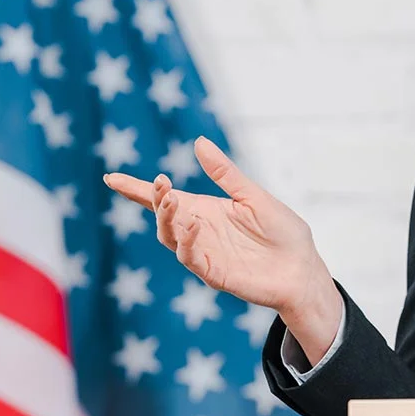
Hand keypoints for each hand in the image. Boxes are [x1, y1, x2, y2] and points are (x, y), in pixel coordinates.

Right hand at [103, 136, 341, 355]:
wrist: (304, 269)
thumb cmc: (283, 234)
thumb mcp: (253, 196)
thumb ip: (225, 173)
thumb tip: (199, 142)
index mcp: (206, 210)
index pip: (164, 198)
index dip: (137, 190)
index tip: (110, 177)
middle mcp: (199, 231)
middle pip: (162, 216)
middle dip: (153, 199)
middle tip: (159, 184)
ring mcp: (204, 253)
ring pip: (170, 238)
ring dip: (167, 219)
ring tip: (171, 199)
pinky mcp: (214, 273)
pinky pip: (192, 258)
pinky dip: (187, 242)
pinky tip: (193, 225)